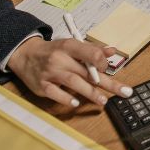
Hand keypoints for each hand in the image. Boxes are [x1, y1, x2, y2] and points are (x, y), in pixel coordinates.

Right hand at [8, 37, 131, 108]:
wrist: (25, 55)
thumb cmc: (53, 51)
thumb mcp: (71, 45)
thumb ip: (91, 50)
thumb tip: (112, 51)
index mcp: (69, 46)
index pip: (89, 52)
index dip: (101, 61)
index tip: (106, 68)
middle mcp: (60, 58)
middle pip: (86, 72)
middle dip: (107, 82)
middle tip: (124, 92)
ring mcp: (50, 73)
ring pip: (73, 82)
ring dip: (90, 93)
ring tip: (103, 101)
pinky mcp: (42, 85)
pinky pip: (56, 93)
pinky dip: (66, 99)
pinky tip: (76, 103)